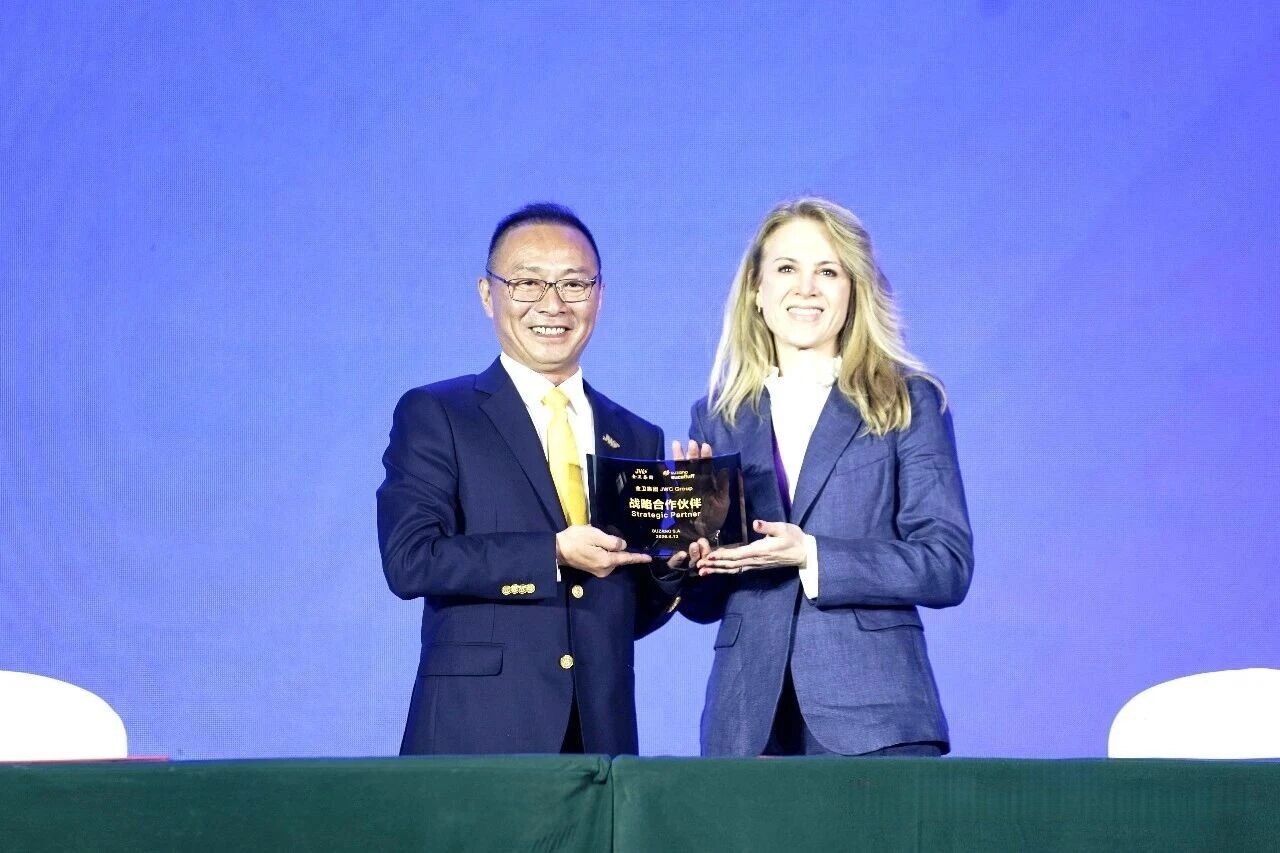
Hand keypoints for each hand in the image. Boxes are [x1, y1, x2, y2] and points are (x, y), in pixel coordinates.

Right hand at [556, 525, 651, 577]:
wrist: (556, 550)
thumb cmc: (575, 540)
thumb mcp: (594, 535)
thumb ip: (611, 541)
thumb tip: (623, 545)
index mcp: (606, 561)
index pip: (626, 558)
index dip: (638, 557)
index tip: (649, 558)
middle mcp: (604, 569)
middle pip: (619, 558)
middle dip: (619, 548)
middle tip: (608, 534)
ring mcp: (598, 571)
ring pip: (612, 559)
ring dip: (610, 549)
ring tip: (598, 538)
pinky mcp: (593, 569)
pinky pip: (605, 560)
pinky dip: (605, 552)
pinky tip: (596, 545)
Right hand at [667, 440, 713, 570]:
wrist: (702, 533)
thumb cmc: (715, 517)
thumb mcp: (722, 502)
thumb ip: (723, 486)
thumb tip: (725, 468)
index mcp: (708, 483)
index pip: (706, 466)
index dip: (705, 456)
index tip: (705, 446)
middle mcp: (696, 483)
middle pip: (692, 465)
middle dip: (691, 454)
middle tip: (691, 442)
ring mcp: (685, 489)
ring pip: (681, 471)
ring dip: (679, 459)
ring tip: (676, 446)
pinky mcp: (676, 497)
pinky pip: (670, 484)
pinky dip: (666, 475)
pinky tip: (662, 465)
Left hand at [699, 519, 806, 574]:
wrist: (803, 553)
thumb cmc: (793, 537)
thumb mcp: (782, 528)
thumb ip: (768, 527)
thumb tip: (756, 523)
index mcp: (759, 550)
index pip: (738, 554)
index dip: (723, 556)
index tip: (710, 556)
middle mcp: (755, 560)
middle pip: (732, 564)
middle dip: (715, 565)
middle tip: (698, 566)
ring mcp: (756, 565)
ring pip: (734, 569)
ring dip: (718, 570)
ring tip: (702, 572)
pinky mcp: (757, 566)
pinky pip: (739, 569)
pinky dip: (727, 570)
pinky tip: (718, 571)